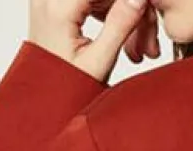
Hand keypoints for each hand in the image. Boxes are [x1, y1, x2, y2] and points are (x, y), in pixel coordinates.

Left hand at [29, 0, 160, 82]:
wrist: (43, 99)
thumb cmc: (65, 90)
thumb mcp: (98, 61)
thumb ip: (120, 24)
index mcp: (59, 7)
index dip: (131, 2)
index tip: (149, 12)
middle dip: (129, 8)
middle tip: (145, 39)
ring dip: (122, 11)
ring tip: (134, 45)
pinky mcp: (55, 0)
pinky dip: (109, 11)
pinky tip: (117, 31)